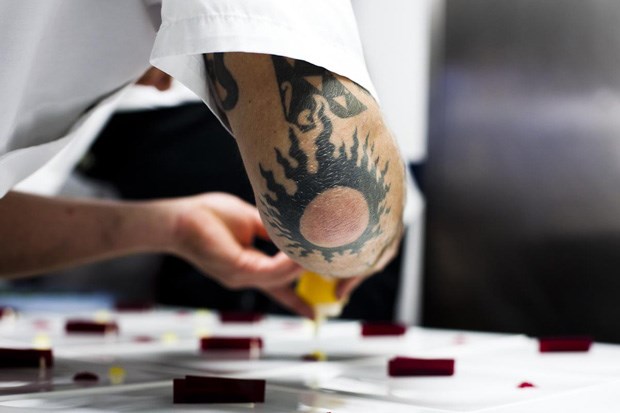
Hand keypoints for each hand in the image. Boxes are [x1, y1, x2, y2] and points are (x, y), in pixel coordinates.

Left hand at [166, 193, 312, 316]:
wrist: (180, 218)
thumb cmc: (208, 216)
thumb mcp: (250, 221)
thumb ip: (272, 230)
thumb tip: (296, 227)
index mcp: (249, 267)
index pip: (280, 286)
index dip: (299, 296)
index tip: (318, 304)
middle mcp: (247, 277)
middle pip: (285, 286)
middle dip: (310, 282)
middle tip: (337, 279)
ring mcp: (242, 277)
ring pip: (282, 277)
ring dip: (304, 266)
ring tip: (325, 253)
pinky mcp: (237, 269)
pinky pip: (271, 270)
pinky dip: (289, 263)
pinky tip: (302, 253)